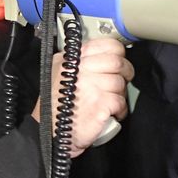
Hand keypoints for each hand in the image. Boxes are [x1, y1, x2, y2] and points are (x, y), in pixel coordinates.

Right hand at [32, 37, 132, 157]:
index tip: (118, 63)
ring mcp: (90, 86)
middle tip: (121, 83)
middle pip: (118, 62)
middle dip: (126, 73)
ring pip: (120, 83)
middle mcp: (81, 69)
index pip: (108, 45)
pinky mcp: (99, 103)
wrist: (51, 132)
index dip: (119, 54)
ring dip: (120, 94)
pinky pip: (120, 101)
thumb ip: (78, 60)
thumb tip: (104, 54)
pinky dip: (120, 110)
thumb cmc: (56, 105)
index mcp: (74, 58)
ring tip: (111, 102)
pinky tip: (112, 113)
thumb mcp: (59, 72)